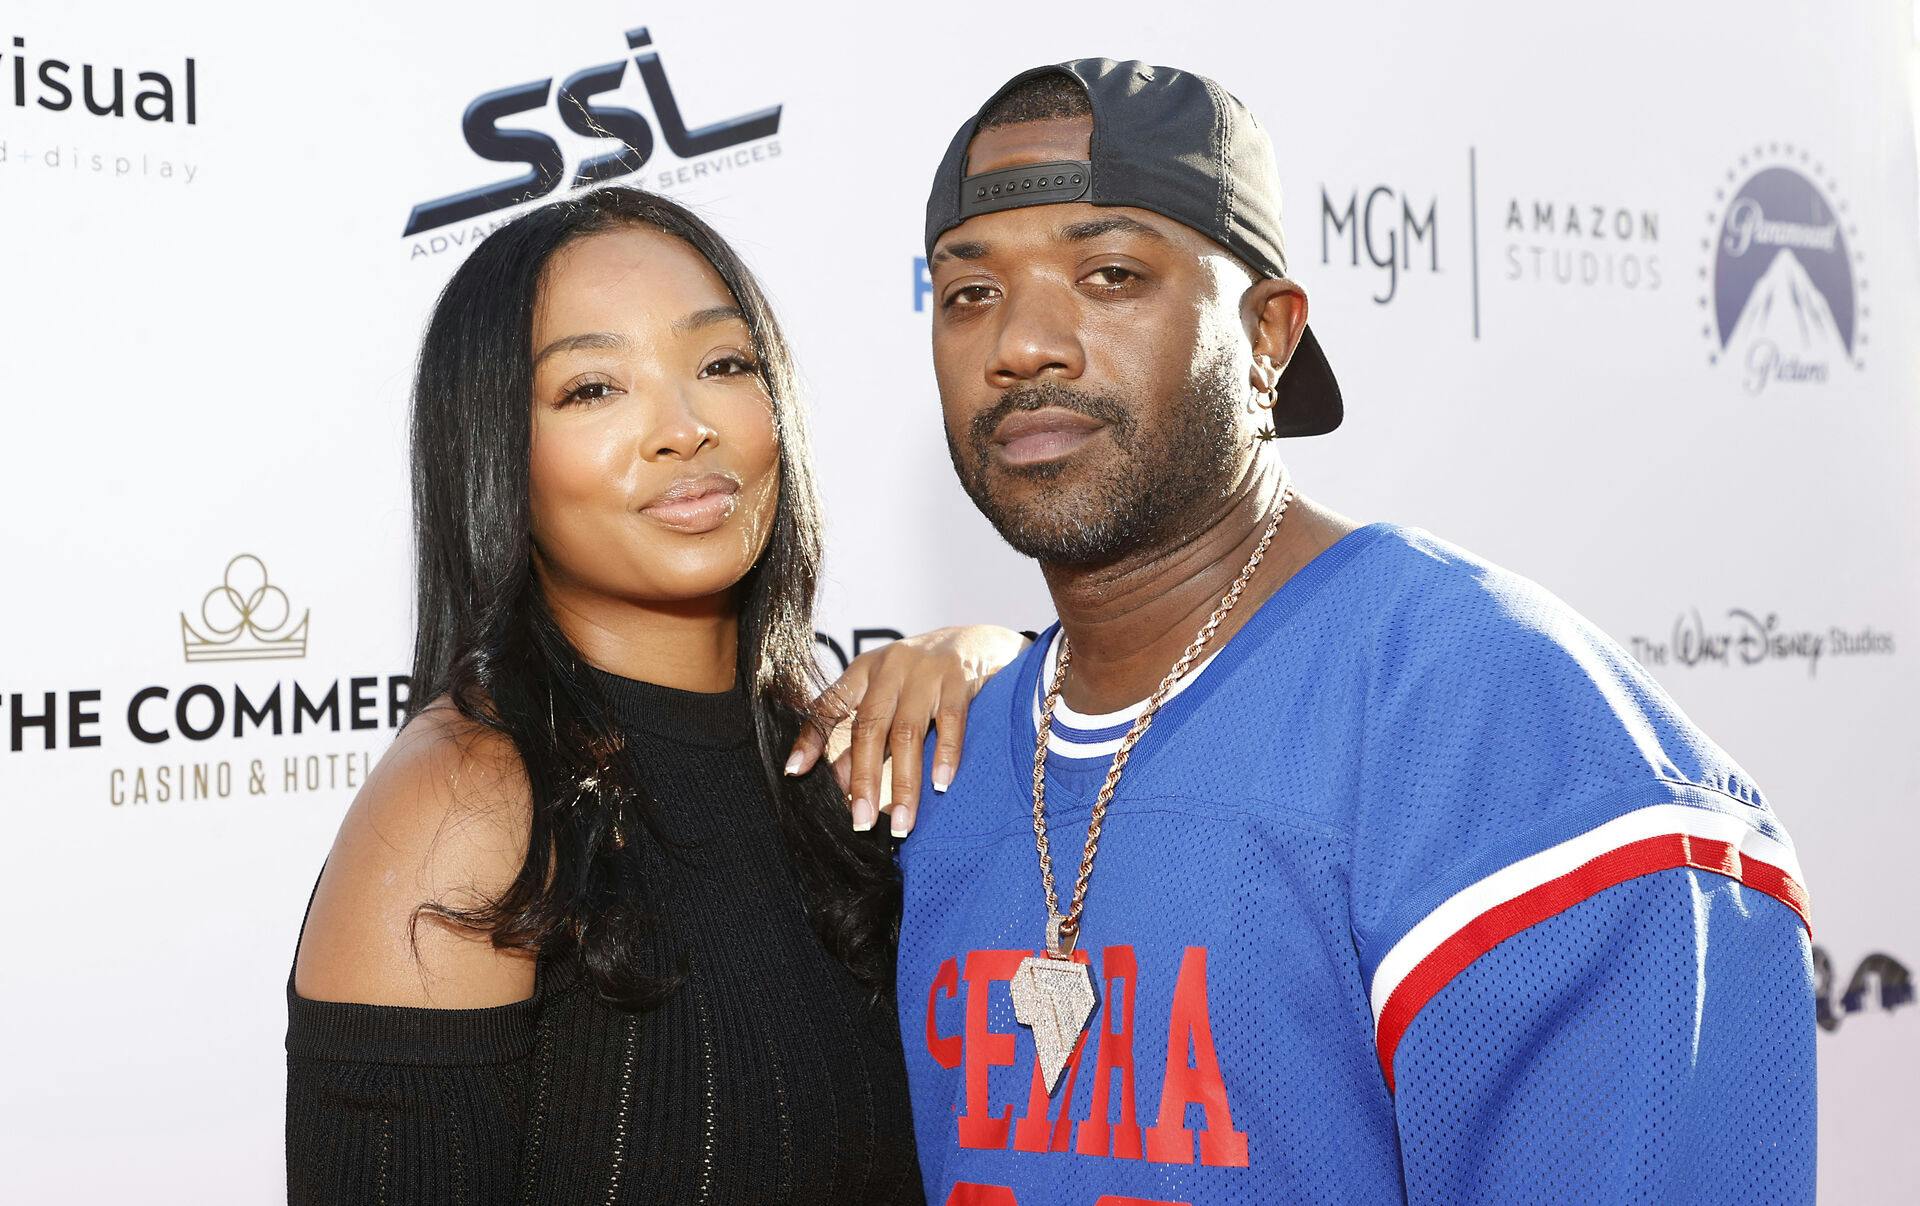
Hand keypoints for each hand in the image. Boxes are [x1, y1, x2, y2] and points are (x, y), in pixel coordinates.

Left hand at [786, 626, 1029, 835]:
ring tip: (902, 822)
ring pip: (907, 733)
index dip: (811, 738)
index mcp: (865, 670)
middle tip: (862, 821)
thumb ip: (866, 735)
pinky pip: (950, 720)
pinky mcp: (960, 677)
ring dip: (904, 783)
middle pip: (869, 728)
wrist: (980, 640)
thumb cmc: (926, 675)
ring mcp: (926, 671)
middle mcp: (891, 667)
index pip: (830, 705)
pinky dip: (945, 754)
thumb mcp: (890, 696)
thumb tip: (838, 781)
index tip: (795, 773)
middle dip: (863, 780)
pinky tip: (941, 784)